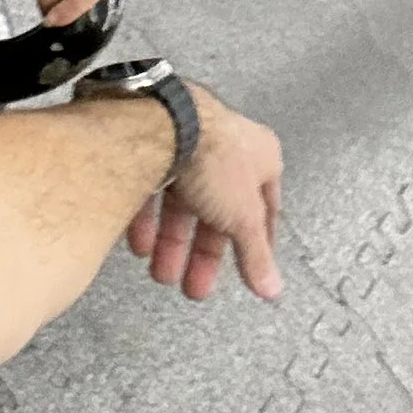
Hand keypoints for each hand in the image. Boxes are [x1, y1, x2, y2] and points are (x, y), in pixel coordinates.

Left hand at [126, 84, 283, 301]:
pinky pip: (152, 188)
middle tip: (193, 286)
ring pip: (182, 202)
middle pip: (218, 210)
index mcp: (260, 158)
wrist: (162, 124)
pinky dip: (147, 220)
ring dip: (171, 243)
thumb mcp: (244, 217)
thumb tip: (272, 287)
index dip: (255, 244)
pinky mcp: (152, 144)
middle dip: (203, 254)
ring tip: (161, 275)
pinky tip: (140, 246)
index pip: (264, 209)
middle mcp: (225, 147)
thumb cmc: (213, 156)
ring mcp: (188, 144)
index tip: (246, 270)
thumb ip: (256, 255)